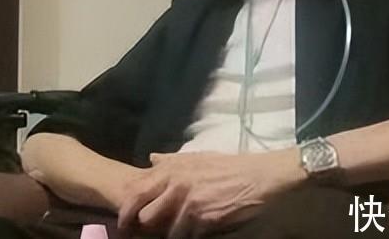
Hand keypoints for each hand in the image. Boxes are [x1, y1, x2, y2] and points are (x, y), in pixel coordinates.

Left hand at [115, 150, 305, 237]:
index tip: (124, 226)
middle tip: (149, 235)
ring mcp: (189, 202)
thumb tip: (151, 159)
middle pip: (145, 216)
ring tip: (184, 232)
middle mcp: (176, 184)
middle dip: (147, 229)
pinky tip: (199, 234)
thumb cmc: (233, 168)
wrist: (264, 178)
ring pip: (166, 232)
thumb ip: (173, 161)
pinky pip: (186, 238)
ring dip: (172, 236)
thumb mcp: (200, 157)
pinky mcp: (204, 219)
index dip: (126, 213)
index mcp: (172, 169)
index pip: (135, 192)